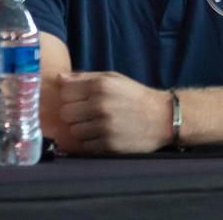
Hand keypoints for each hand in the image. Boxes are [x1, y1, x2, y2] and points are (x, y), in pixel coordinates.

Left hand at [56, 71, 173, 153]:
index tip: (81, 99)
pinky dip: (92, 141)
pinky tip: (105, 134)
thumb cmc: (136, 96)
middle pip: (65, 113)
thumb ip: (86, 77)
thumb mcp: (115, 79)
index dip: (71, 96)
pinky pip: (85, 145)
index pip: (65, 92)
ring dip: (83, 129)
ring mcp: (104, 126)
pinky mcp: (108, 144)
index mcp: (101, 85)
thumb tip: (59, 77)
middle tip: (89, 113)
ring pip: (73, 131)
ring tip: (99, 124)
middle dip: (75, 114)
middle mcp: (101, 105)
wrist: (163, 118)